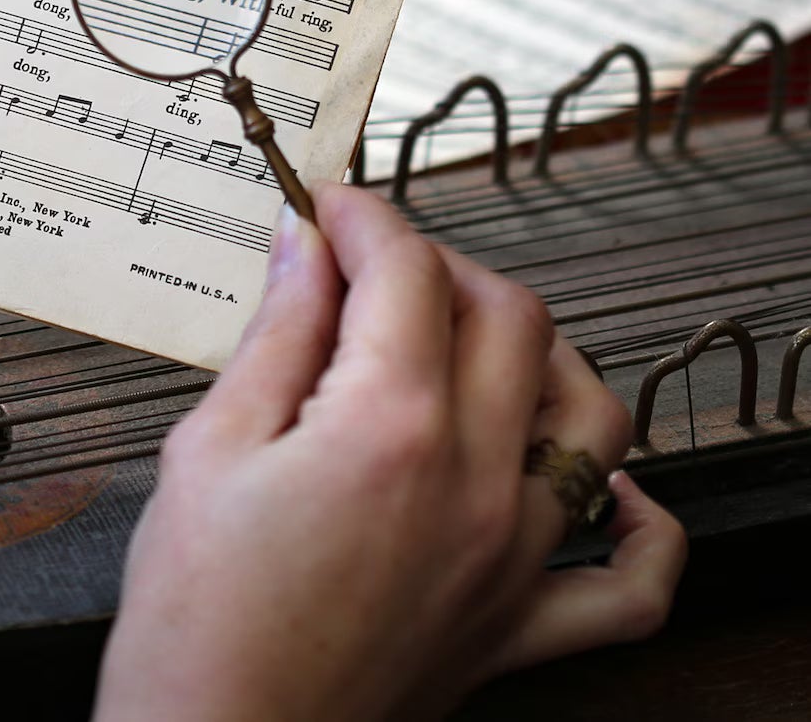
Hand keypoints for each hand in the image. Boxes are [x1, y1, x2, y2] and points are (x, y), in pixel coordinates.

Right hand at [93, 183, 684, 721]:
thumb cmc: (198, 617)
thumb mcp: (210, 447)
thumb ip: (275, 334)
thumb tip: (305, 247)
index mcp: (387, 428)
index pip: (405, 271)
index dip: (361, 218)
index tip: (327, 208)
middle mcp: (473, 483)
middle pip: (507, 315)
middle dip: (439, 261)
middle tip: (371, 265)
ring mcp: (511, 558)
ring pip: (589, 414)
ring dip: (540, 350)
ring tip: (468, 337)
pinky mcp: (518, 626)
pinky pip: (633, 579)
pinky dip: (636, 520)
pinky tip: (598, 479)